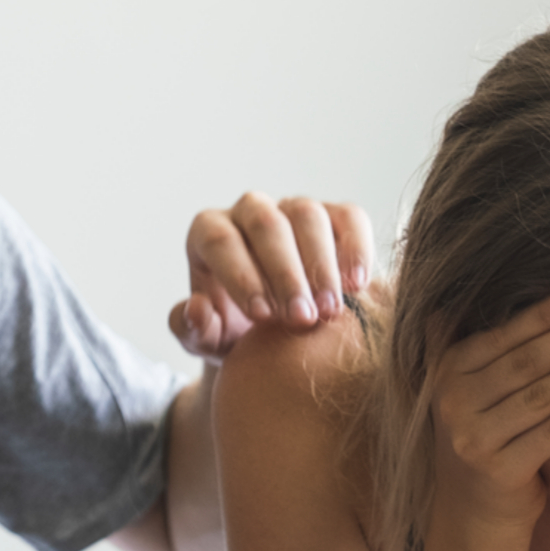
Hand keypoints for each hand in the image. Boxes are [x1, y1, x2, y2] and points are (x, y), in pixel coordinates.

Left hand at [171, 194, 374, 359]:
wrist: (275, 334)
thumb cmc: (231, 334)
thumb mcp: (207, 341)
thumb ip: (192, 330)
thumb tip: (197, 308)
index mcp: (208, 233)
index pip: (219, 240)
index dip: (241, 276)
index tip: (262, 317)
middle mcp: (249, 212)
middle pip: (266, 225)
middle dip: (286, 274)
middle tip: (302, 320)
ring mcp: (292, 209)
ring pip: (308, 216)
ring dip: (321, 264)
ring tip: (331, 311)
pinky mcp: (333, 216)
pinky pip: (348, 217)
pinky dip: (356, 247)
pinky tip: (357, 286)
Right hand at [427, 287, 549, 534]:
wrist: (471, 514)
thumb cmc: (480, 441)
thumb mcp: (459, 392)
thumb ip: (453, 347)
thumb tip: (448, 303)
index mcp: (445, 374)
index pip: (502, 335)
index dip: (543, 314)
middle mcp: (453, 403)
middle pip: (526, 361)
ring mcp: (474, 438)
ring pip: (544, 394)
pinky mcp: (501, 469)